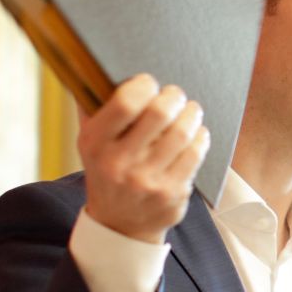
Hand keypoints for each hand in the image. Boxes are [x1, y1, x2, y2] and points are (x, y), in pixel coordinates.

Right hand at [77, 74, 209, 244]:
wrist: (119, 225)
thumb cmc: (108, 170)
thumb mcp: (90, 143)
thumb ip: (93, 107)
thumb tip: (95, 66)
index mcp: (95, 144)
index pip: (125, 103)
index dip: (144, 85)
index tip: (149, 83)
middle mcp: (119, 164)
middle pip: (160, 113)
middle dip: (173, 96)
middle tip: (175, 95)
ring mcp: (147, 181)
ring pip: (183, 132)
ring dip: (191, 113)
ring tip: (190, 110)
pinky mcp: (172, 192)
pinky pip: (196, 153)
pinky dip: (201, 136)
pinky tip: (196, 133)